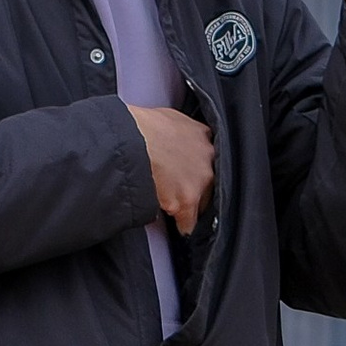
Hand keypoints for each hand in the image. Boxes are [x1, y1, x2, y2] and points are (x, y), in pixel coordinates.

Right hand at [129, 102, 215, 235]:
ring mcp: (200, 181)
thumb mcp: (170, 119)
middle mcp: (208, 159)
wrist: (133, 140)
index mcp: (204, 137)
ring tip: (179, 209)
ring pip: (202, 203)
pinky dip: (184, 226)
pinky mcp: (187, 200)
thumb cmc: (143, 127)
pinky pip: (189, 222)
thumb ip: (183, 132)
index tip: (195, 175)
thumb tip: (176, 139)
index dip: (200, 168)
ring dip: (191, 206)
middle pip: (210, 182)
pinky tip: (180, 227)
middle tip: (184, 192)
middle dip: (198, 188)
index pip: (211, 158)